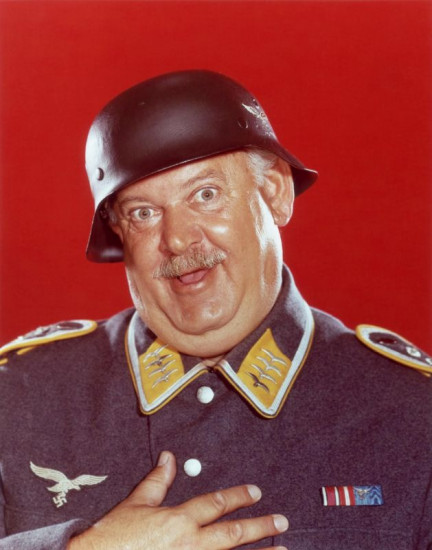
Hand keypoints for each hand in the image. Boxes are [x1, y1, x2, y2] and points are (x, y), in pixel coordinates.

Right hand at [68, 451, 287, 549]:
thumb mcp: (135, 504)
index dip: (237, 496)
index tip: (255, 492)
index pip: (215, 503)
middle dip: (259, 526)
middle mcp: (190, 544)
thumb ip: (157, 481)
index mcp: (178, 520)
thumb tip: (169, 456)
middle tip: (281, 521)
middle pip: (232, 534)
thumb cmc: (113, 538)